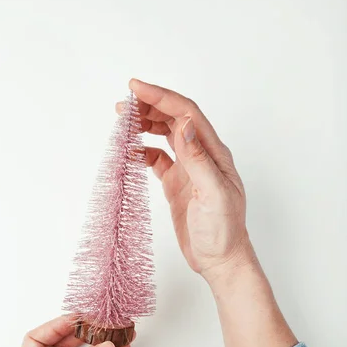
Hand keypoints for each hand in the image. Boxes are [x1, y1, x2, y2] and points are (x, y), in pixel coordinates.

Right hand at [118, 79, 255, 283]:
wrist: (220, 259)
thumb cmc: (223, 231)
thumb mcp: (213, 195)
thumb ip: (198, 160)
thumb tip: (183, 124)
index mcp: (213, 153)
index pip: (186, 113)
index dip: (161, 97)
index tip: (136, 88)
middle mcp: (201, 156)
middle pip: (174, 118)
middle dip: (149, 107)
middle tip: (124, 106)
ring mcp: (189, 169)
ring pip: (165, 135)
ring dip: (145, 125)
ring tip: (123, 121)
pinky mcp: (177, 184)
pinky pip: (158, 158)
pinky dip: (143, 150)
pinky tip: (131, 152)